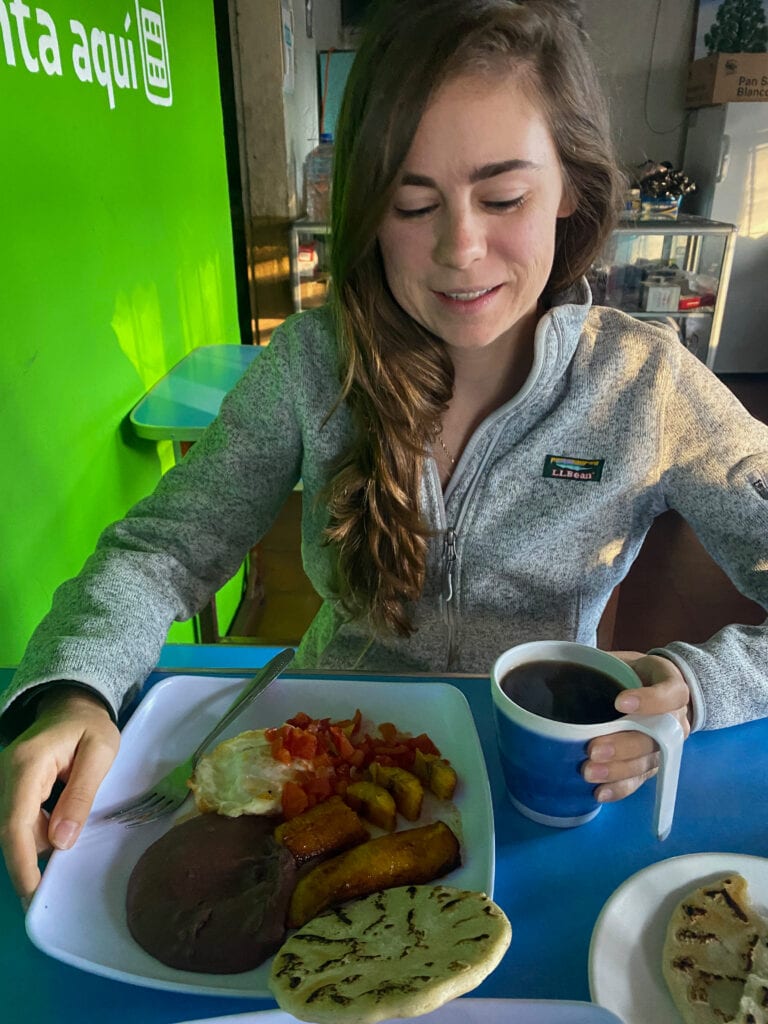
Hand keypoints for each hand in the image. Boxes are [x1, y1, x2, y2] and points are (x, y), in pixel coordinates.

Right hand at [0, 687, 119, 900]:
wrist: (73, 705)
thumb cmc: (91, 726)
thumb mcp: (100, 753)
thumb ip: (81, 794)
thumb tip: (61, 842)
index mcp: (27, 764)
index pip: (16, 823)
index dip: (22, 862)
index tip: (33, 893)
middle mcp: (6, 775)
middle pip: (11, 831)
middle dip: (29, 863)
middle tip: (49, 894)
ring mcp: (4, 782)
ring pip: (15, 829)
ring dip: (38, 845)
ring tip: (63, 856)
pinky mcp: (11, 789)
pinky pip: (20, 820)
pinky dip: (39, 833)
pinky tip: (61, 835)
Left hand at [582, 651, 690, 803]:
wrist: (657, 691)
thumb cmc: (634, 674)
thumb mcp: (625, 660)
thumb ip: (602, 664)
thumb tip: (555, 670)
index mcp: (671, 686)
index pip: (669, 694)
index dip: (649, 700)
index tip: (620, 702)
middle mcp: (675, 720)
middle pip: (655, 737)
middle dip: (623, 745)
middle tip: (594, 749)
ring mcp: (665, 745)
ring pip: (646, 762)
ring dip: (617, 770)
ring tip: (589, 772)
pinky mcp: (653, 765)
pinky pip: (640, 780)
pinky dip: (620, 788)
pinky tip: (599, 792)